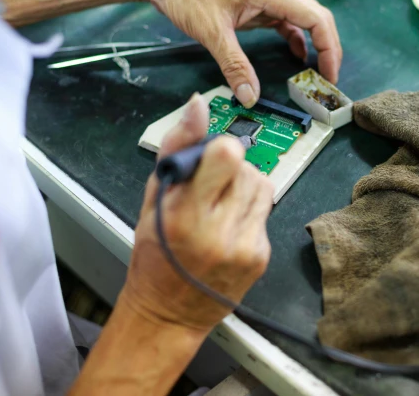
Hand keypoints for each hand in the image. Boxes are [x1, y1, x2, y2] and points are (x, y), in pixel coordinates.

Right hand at [122, 94, 273, 330]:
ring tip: (219, 207)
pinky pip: (265, 212)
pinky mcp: (261, 256)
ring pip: (262, 185)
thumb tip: (198, 104)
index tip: (208, 162)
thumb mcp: (153, 199)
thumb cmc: (154, 255)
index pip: (227, 156)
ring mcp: (246, 246)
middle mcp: (220, 232)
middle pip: (247, 168)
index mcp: (186, 215)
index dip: (220, 151)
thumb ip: (176, 148)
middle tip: (208, 191)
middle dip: (229, 171)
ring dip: (243, 188)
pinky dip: (248, 212)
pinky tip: (228, 228)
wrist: (169, 313)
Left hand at [131, 0, 342, 106]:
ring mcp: (264, 0)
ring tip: (317, 71)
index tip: (328, 72)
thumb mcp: (211, 32)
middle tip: (328, 77)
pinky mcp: (254, 7)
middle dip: (328, 47)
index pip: (315, 18)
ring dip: (315, 44)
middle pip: (316, 17)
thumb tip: (250, 95)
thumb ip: (234, 66)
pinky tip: (295, 56)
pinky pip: (285, 22)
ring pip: (302, 20)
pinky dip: (296, 39)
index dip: (328, 46)